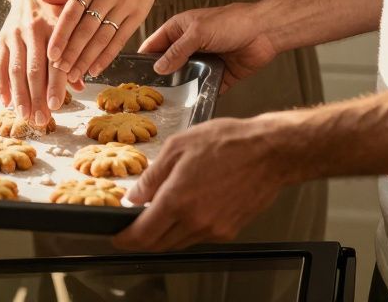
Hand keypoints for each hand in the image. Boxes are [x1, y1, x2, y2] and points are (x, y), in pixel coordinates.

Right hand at [0, 0, 70, 126]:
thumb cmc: (58, 13)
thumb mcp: (72, 26)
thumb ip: (75, 54)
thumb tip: (80, 86)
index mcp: (55, 29)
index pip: (55, 62)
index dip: (55, 86)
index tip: (56, 106)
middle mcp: (34, 31)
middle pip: (33, 69)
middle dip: (36, 97)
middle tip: (40, 120)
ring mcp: (15, 34)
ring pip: (15, 69)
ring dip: (19, 95)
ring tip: (23, 116)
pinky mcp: (2, 37)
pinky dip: (1, 84)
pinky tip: (5, 101)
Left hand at [37, 0, 169, 79]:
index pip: (72, 12)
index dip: (61, 34)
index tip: (51, 53)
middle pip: (87, 29)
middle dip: (72, 53)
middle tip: (59, 71)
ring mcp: (125, 4)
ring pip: (103, 37)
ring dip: (88, 59)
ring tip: (74, 74)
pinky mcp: (138, 15)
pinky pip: (120, 40)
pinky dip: (107, 56)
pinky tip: (96, 69)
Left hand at [112, 117, 293, 250]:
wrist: (270, 152)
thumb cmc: (228, 142)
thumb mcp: (178, 147)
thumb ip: (151, 177)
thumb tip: (133, 197)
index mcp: (178, 200)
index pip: (142, 235)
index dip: (125, 239)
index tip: (117, 236)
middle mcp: (196, 221)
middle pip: (159, 244)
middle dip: (142, 239)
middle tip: (134, 225)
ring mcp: (215, 229)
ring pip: (179, 243)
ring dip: (165, 234)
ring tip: (161, 212)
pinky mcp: (229, 230)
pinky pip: (199, 237)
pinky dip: (186, 229)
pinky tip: (188, 209)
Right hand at [138, 3, 277, 91]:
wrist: (265, 32)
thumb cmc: (231, 22)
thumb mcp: (198, 33)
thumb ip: (176, 51)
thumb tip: (158, 68)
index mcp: (180, 29)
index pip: (155, 44)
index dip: (144, 57)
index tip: (133, 73)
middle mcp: (190, 46)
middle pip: (168, 64)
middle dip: (160, 77)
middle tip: (147, 93)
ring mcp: (203, 61)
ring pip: (185, 78)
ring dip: (180, 88)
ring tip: (167, 102)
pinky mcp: (219, 75)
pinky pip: (205, 88)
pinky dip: (200, 94)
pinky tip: (192, 103)